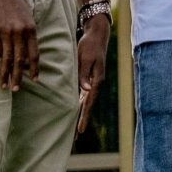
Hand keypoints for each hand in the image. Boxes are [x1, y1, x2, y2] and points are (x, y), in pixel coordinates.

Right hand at [0, 0, 39, 90]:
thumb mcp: (27, 13)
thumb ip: (28, 28)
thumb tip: (29, 41)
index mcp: (31, 29)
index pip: (34, 53)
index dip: (34, 68)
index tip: (35, 80)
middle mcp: (21, 33)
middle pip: (21, 60)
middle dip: (19, 76)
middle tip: (17, 89)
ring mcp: (7, 33)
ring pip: (8, 59)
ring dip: (6, 74)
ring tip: (4, 85)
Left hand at [75, 14, 109, 134]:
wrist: (97, 34)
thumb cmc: (90, 45)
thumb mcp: (85, 58)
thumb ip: (84, 74)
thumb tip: (86, 90)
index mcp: (96, 80)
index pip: (89, 103)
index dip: (84, 117)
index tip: (79, 130)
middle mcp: (96, 83)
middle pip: (88, 106)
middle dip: (81, 120)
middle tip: (75, 136)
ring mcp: (93, 81)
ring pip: (86, 101)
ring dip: (81, 114)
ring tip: (75, 128)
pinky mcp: (89, 77)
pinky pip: (84, 95)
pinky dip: (80, 104)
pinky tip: (76, 110)